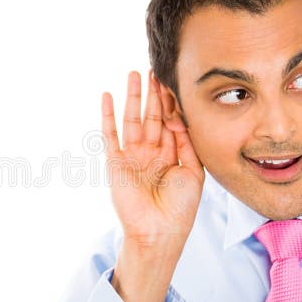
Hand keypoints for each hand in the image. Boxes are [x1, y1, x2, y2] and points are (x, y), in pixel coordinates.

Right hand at [101, 70, 204, 301]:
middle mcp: (150, 153)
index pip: (171, 122)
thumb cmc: (180, 208)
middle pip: (152, 116)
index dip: (172, 103)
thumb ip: (187, 144)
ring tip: (134, 73)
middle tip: (154, 69)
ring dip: (133, 97)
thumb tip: (178, 117)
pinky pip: (110, 134)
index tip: (174, 81)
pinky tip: (108, 96)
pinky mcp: (116, 162)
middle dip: (153, 94)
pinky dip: (108, 116)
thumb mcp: (193, 172)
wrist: (159, 231)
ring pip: (133, 120)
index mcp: (170, 156)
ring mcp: (132, 156)